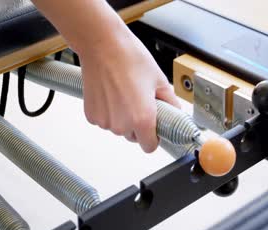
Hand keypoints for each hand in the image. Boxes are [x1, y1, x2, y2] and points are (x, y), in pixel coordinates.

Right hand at [79, 23, 179, 152]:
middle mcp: (121, 124)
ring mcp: (104, 121)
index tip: (154, 128)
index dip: (154, 138)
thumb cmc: (129, 58)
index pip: (149, 147)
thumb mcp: (159, 80)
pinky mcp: (92, 115)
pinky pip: (105, 120)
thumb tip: (175, 113)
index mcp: (142, 119)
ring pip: (119, 128)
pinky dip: (109, 111)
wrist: (102, 45)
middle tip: (139, 101)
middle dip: (138, 124)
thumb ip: (170, 102)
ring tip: (124, 93)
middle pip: (133, 137)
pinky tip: (111, 93)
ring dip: (122, 117)